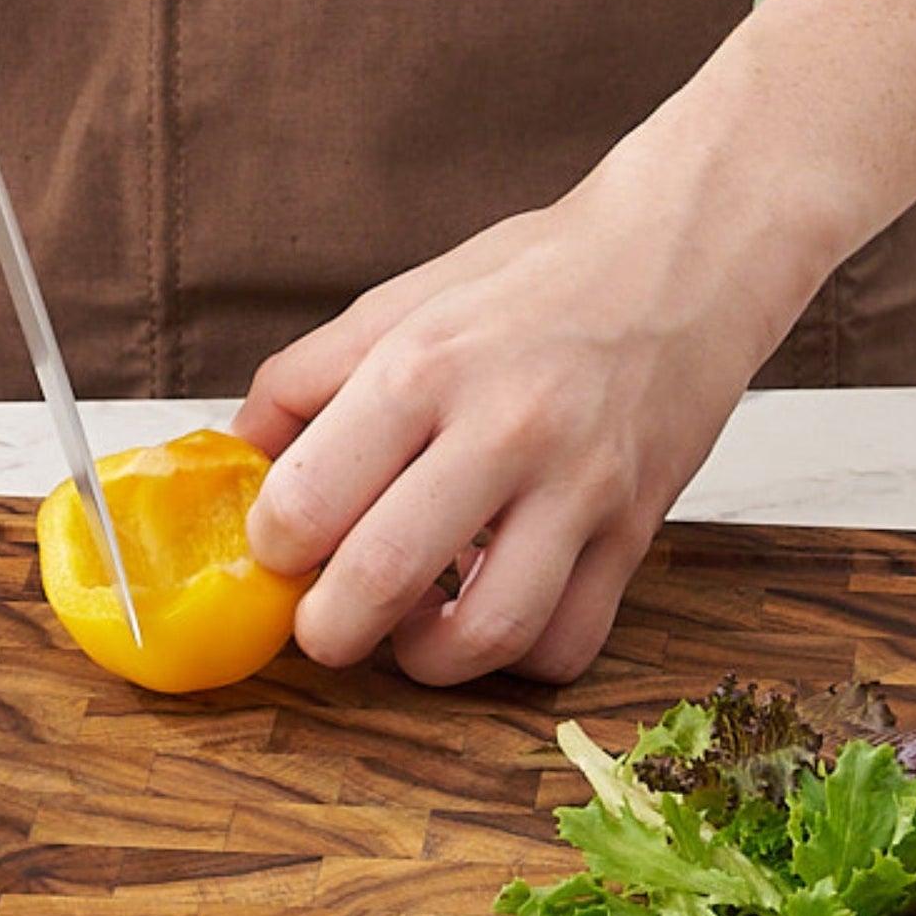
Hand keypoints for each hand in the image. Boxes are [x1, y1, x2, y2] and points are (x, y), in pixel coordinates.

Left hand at [230, 185, 817, 685]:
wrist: (680, 256)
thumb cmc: (534, 281)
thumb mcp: (396, 305)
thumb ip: (302, 383)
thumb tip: (234, 461)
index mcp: (424, 367)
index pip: (308, 500)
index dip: (273, 548)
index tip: (282, 546)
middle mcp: (505, 430)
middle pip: (382, 580)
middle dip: (327, 630)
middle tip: (323, 618)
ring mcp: (580, 488)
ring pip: (487, 636)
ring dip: (425, 660)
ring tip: (411, 627)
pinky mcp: (637, 531)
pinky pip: (568, 642)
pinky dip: (517, 655)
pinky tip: (492, 610)